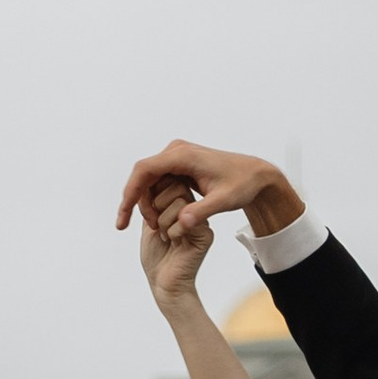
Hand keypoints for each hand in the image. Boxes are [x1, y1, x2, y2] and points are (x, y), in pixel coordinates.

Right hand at [116, 140, 300, 246]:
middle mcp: (176, 151)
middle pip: (141, 174)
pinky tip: (151, 217)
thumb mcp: (224, 202)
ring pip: (147, 178)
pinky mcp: (179, 164)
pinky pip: (157, 179)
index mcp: (182, 156)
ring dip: (141, 201)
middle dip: (131, 200)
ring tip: (148, 227)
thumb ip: (202, 212)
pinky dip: (150, 197)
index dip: (130, 193)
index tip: (123, 214)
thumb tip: (181, 223)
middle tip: (122, 225)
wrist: (255, 174)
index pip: (145, 170)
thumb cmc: (242, 185)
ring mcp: (176, 156)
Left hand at [135, 192, 212, 309]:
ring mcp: (202, 223)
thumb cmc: (156, 258)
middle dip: (158, 206)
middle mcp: (194, 212)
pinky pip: (186, 220)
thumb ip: (154, 202)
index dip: (154, 195)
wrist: (164, 284)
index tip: (149, 217)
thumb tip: (152, 180)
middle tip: (156, 227)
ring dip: (163, 221)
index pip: (170, 183)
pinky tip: (172, 244)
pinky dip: (171, 232)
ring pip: (180, 201)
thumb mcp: (150, 223)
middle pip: (177, 188)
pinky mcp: (205, 235)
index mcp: (181, 207)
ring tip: (164, 237)